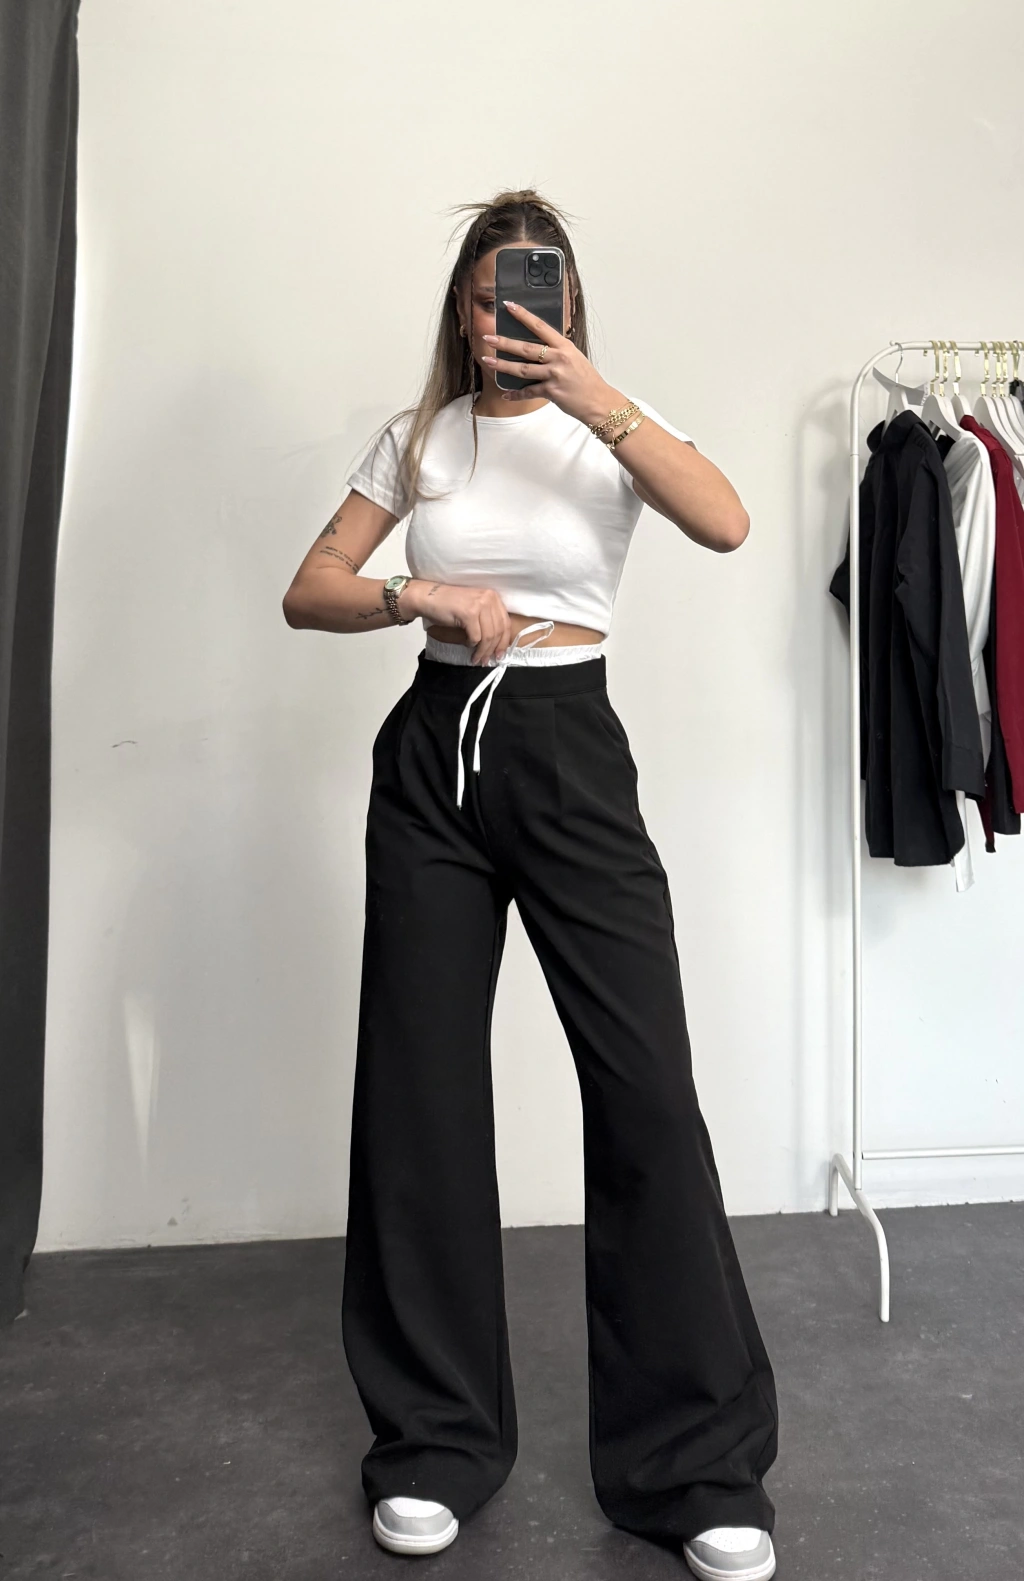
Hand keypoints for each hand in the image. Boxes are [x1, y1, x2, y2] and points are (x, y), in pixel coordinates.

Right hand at [401, 579, 511, 664]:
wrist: (427, 597)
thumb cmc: (449, 605)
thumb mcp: (474, 609)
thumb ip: (487, 620)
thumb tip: (496, 644)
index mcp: (493, 597)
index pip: (506, 623)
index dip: (504, 641)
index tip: (500, 654)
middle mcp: (489, 598)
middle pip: (499, 631)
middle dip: (493, 649)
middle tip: (487, 660)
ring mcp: (479, 605)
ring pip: (488, 636)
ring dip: (483, 651)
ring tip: (477, 659)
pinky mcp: (469, 613)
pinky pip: (476, 637)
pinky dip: (472, 645)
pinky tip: (468, 646)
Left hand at [480, 301, 621, 426]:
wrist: (599, 402)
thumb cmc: (587, 381)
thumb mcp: (575, 358)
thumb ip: (557, 351)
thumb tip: (538, 346)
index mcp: (564, 346)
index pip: (540, 326)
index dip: (523, 315)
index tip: (509, 306)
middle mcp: (558, 358)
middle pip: (526, 348)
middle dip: (504, 343)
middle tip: (488, 338)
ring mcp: (554, 375)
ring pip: (522, 369)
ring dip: (503, 365)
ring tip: (488, 360)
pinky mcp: (551, 392)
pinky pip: (528, 392)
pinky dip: (516, 394)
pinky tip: (506, 394)